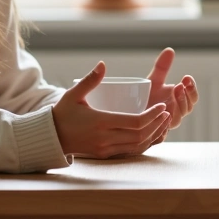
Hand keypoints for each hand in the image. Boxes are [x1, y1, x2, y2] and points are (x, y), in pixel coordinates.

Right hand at [53, 61, 170, 157]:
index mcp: (100, 122)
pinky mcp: (105, 155)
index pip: (134, 122)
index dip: (152, 115)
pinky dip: (144, 143)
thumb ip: (89, 80)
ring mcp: (106, 149)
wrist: (51, 137)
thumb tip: (102, 64)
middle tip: (167, 112)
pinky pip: (130, 151)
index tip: (162, 106)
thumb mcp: (74, 94)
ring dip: (153, 135)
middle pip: (140, 135)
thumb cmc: (63, 113)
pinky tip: (152, 134)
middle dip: (157, 125)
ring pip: (137, 146)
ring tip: (163, 122)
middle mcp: (105, 138)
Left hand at [145, 48, 199, 134]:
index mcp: (179, 102)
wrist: (127, 114)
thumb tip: (170, 50)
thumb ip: (162, 67)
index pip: (192, 97)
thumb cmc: (144, 97)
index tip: (186, 77)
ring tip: (173, 93)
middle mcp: (175, 114)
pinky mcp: (155, 134)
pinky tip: (163, 114)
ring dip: (177, 106)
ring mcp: (166, 124)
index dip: (192, 88)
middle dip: (186, 95)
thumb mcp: (154, 80)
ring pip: (177, 119)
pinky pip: (163, 132)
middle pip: (188, 108)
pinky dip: (164, 123)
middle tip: (180, 84)